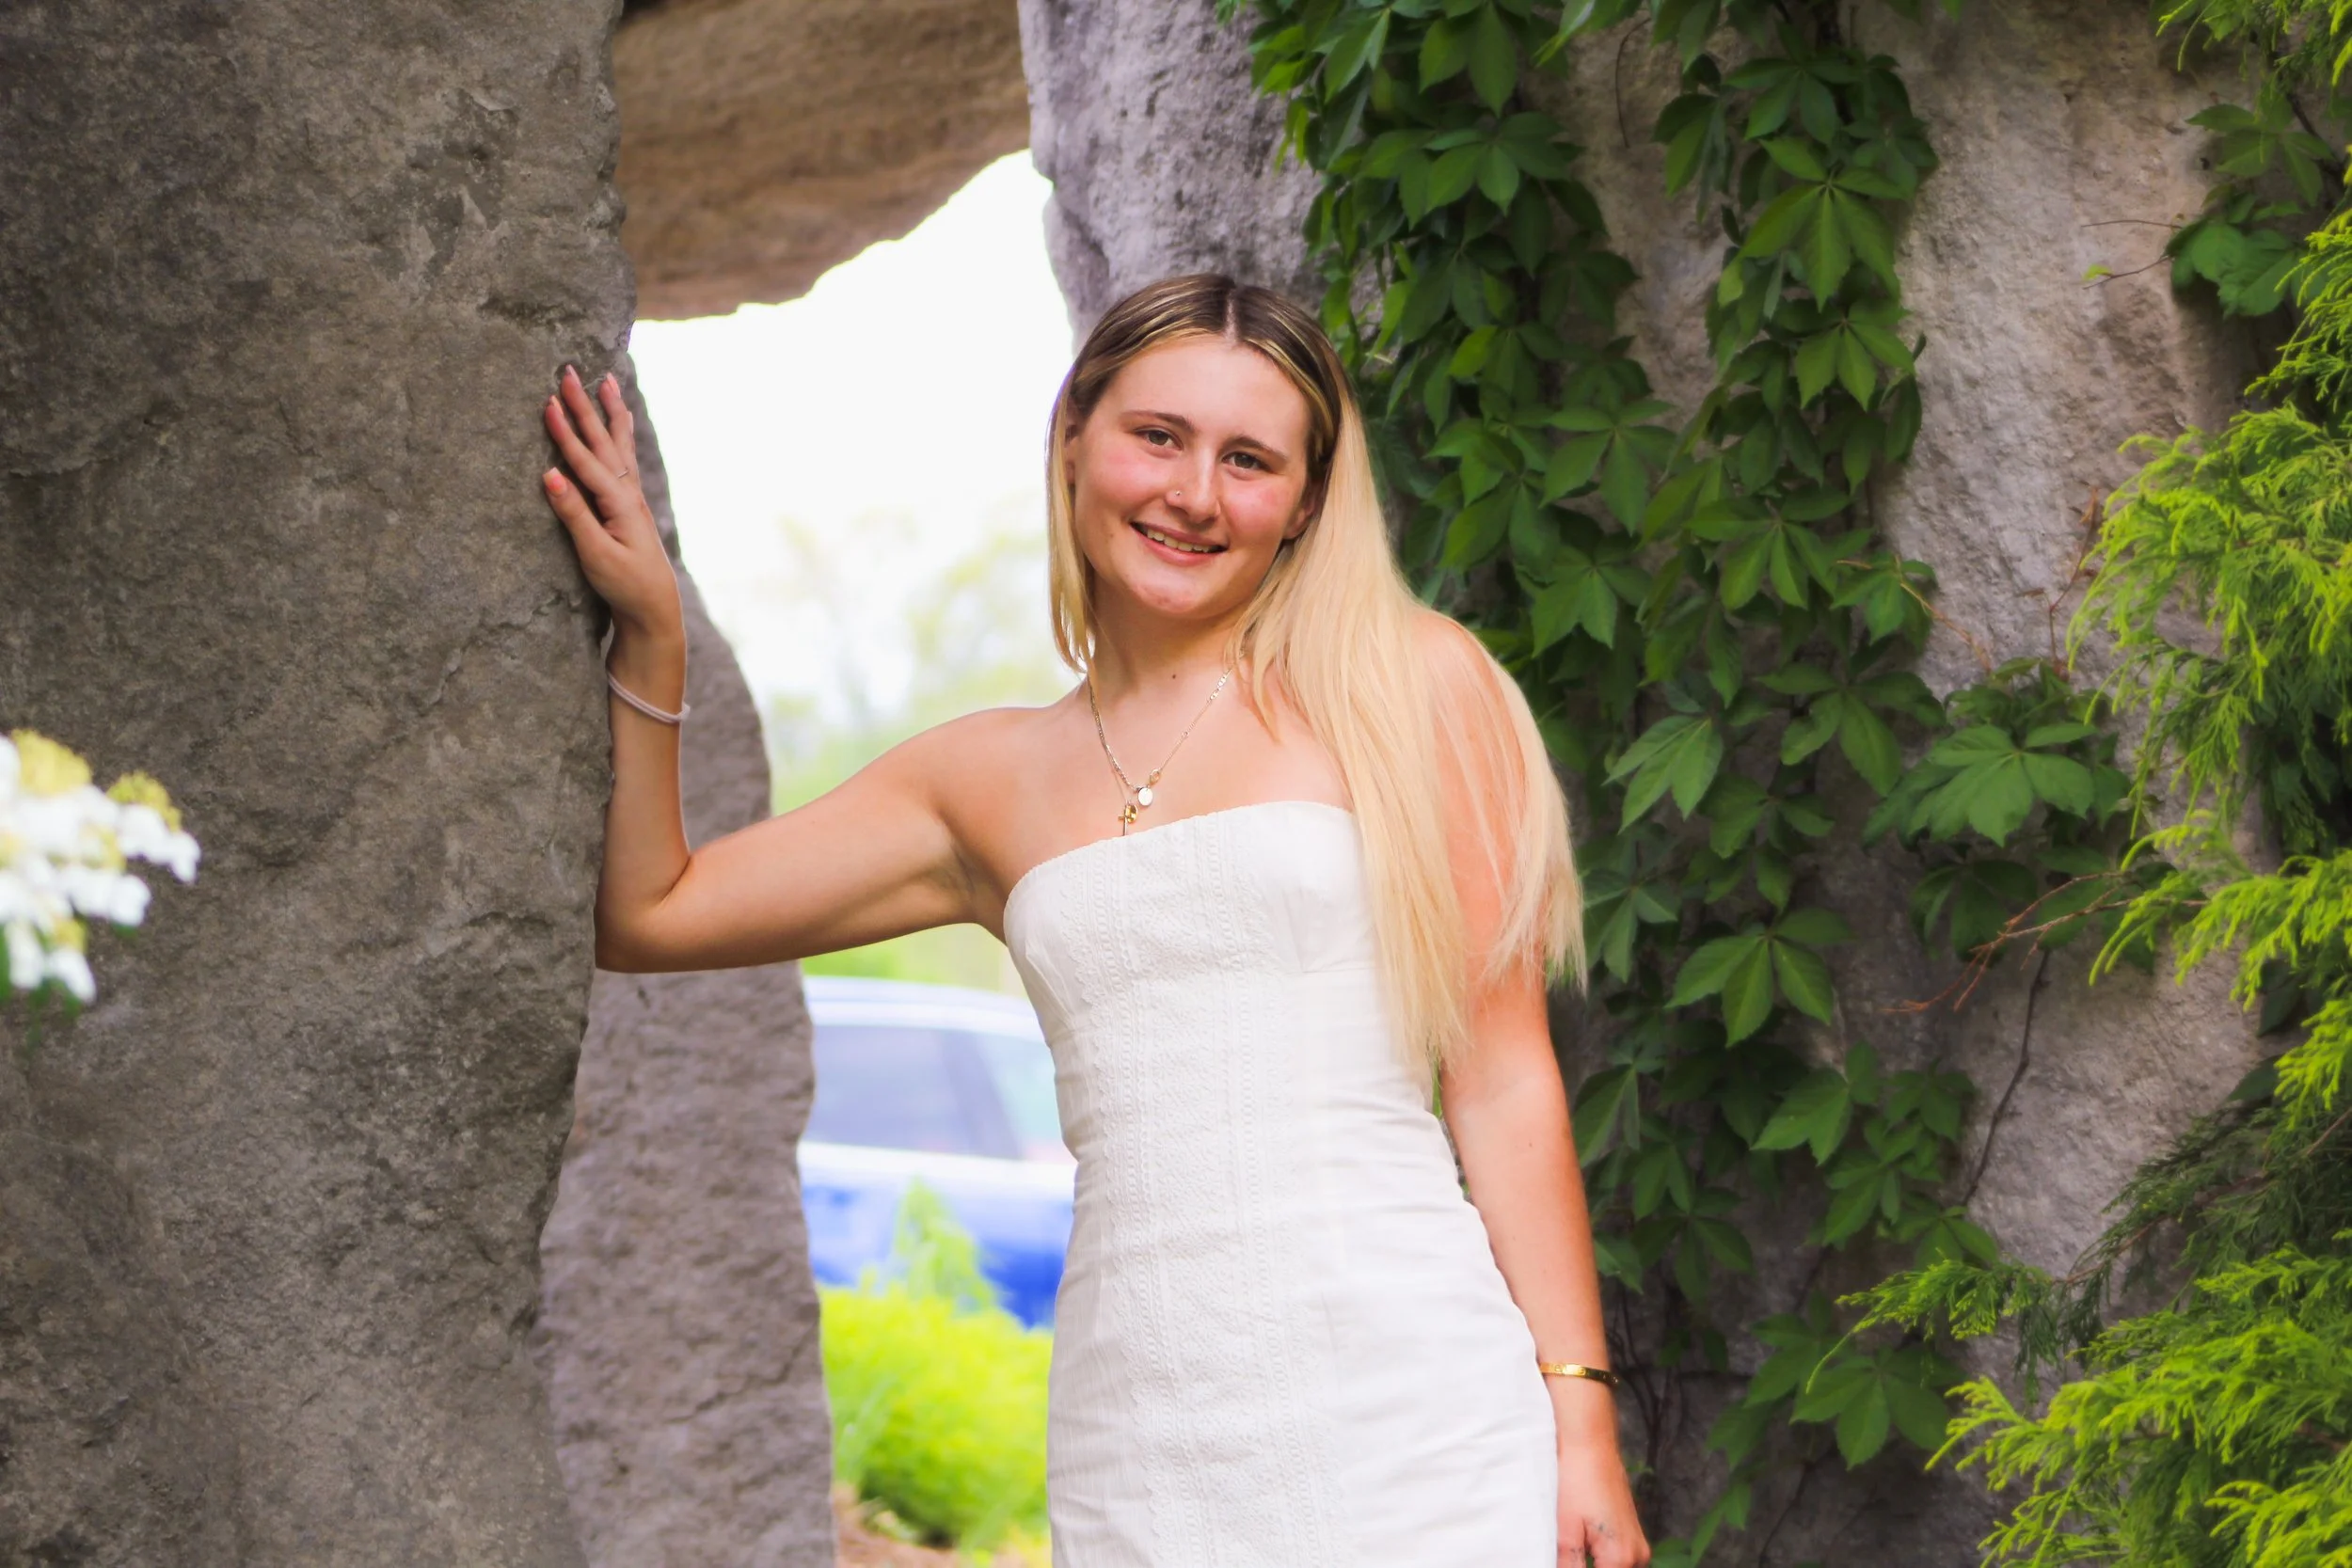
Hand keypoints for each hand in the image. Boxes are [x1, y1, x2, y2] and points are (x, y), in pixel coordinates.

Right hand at [540, 365, 681, 643]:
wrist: (654, 606)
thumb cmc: (624, 584)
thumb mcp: (595, 554)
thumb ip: (574, 514)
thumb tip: (549, 474)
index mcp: (619, 503)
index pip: (585, 460)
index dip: (565, 431)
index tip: (547, 401)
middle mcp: (628, 493)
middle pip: (603, 441)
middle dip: (585, 406)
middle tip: (569, 372)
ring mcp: (631, 497)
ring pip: (618, 444)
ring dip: (609, 411)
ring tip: (605, 381)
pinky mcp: (629, 504)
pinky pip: (623, 457)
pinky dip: (619, 433)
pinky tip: (619, 421)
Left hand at [1555, 1384, 1648, 1567]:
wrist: (1591, 1444)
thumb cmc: (1577, 1480)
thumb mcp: (1565, 1532)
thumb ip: (1569, 1566)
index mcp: (1622, 1558)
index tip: (1566, 1559)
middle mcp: (1638, 1556)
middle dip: (1586, 1566)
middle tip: (1565, 1553)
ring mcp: (1638, 1544)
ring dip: (1592, 1564)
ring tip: (1572, 1547)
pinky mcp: (1632, 1534)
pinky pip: (1617, 1559)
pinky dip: (1599, 1557)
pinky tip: (1580, 1544)